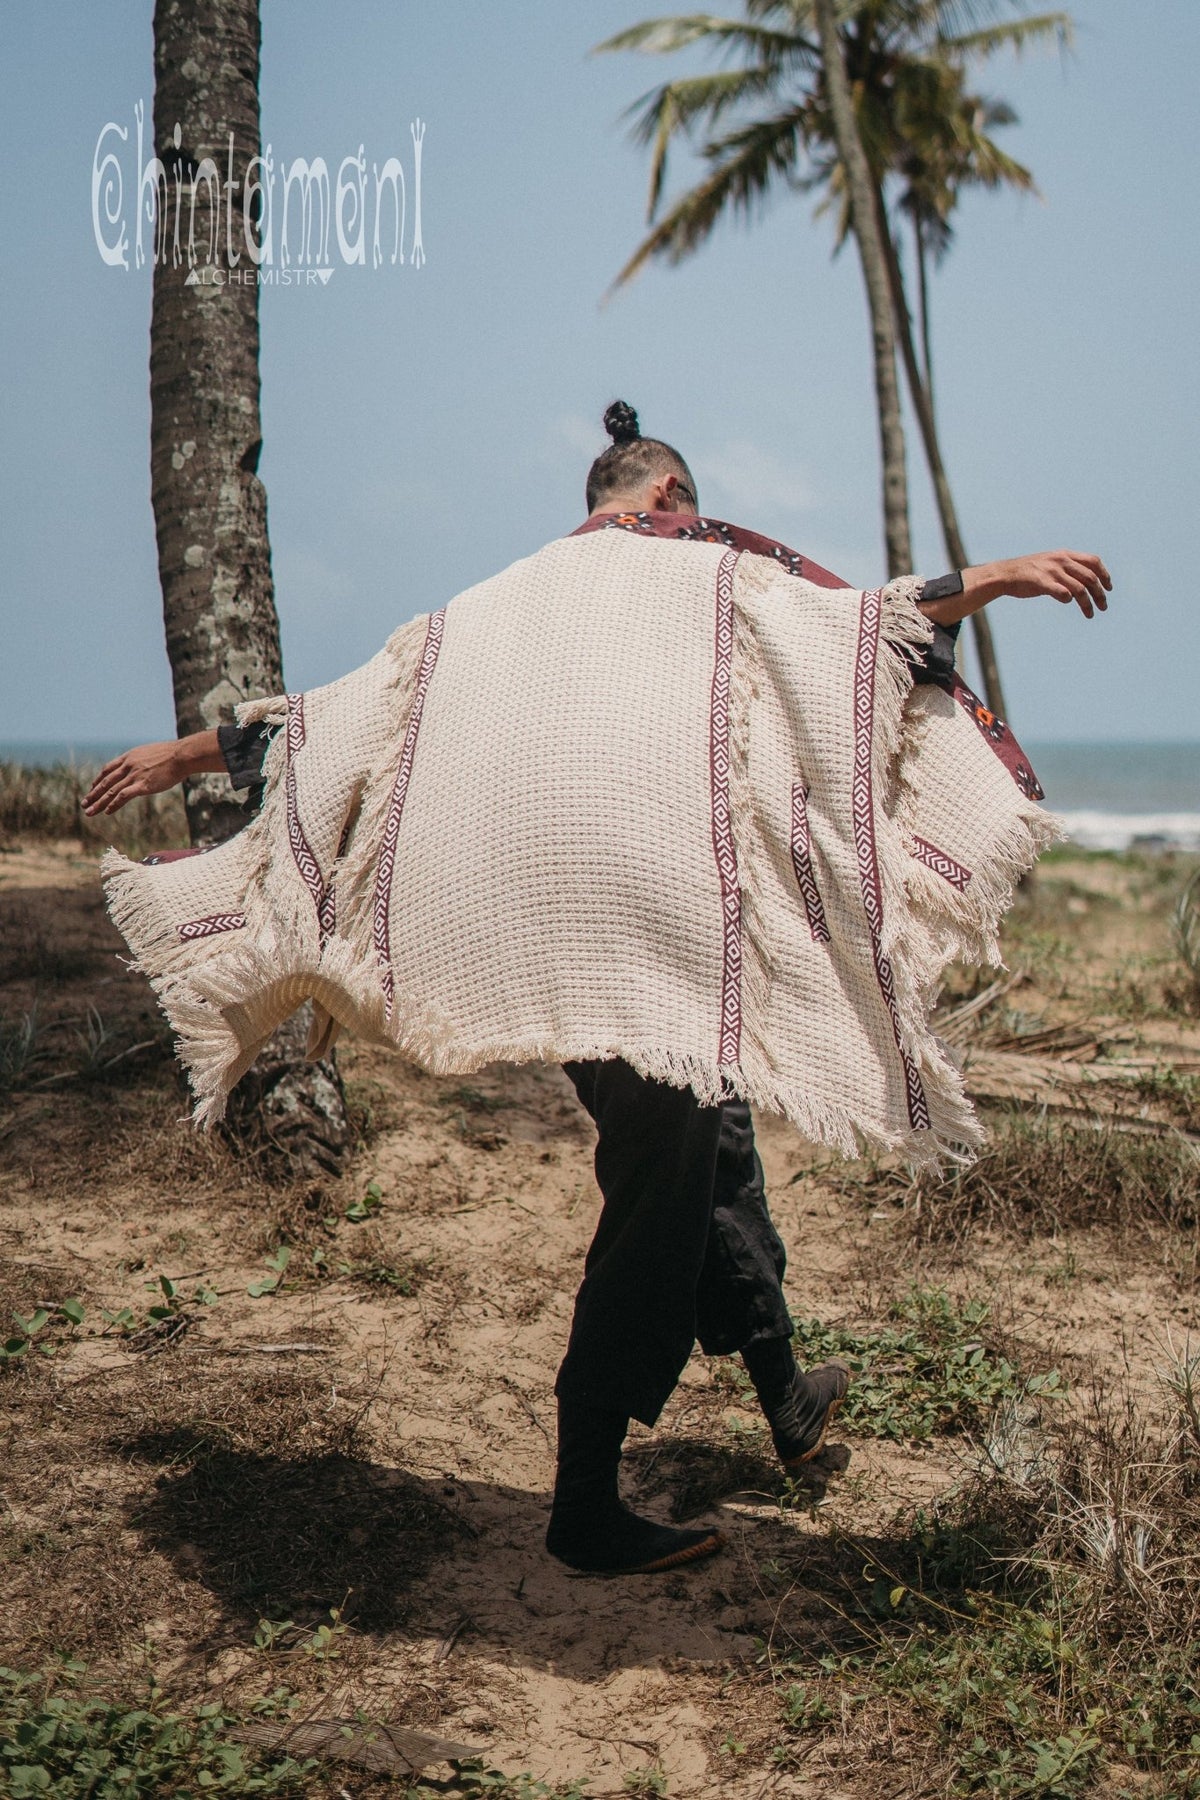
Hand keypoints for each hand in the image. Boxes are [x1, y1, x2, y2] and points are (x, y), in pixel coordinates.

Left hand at [83, 742, 184, 815]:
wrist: (181, 755)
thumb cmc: (172, 754)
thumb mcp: (152, 753)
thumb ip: (143, 760)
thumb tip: (145, 765)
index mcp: (129, 757)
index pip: (108, 769)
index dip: (99, 780)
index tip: (92, 788)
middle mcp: (128, 766)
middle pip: (105, 781)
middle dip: (93, 794)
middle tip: (84, 803)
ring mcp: (134, 775)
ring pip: (111, 791)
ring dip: (99, 803)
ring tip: (90, 812)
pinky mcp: (143, 785)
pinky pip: (123, 796)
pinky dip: (114, 804)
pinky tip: (107, 812)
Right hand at [971, 551, 1111, 618]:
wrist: (1005, 574)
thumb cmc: (1029, 572)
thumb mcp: (1051, 563)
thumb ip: (1068, 569)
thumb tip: (1084, 583)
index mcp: (1065, 555)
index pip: (1094, 561)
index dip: (1104, 575)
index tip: (1108, 588)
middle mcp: (1061, 561)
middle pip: (1090, 578)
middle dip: (1100, 594)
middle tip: (1103, 606)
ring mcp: (1052, 571)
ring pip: (1080, 589)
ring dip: (1088, 603)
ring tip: (1091, 613)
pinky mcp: (1042, 582)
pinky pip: (1062, 592)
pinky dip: (1069, 599)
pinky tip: (1068, 602)